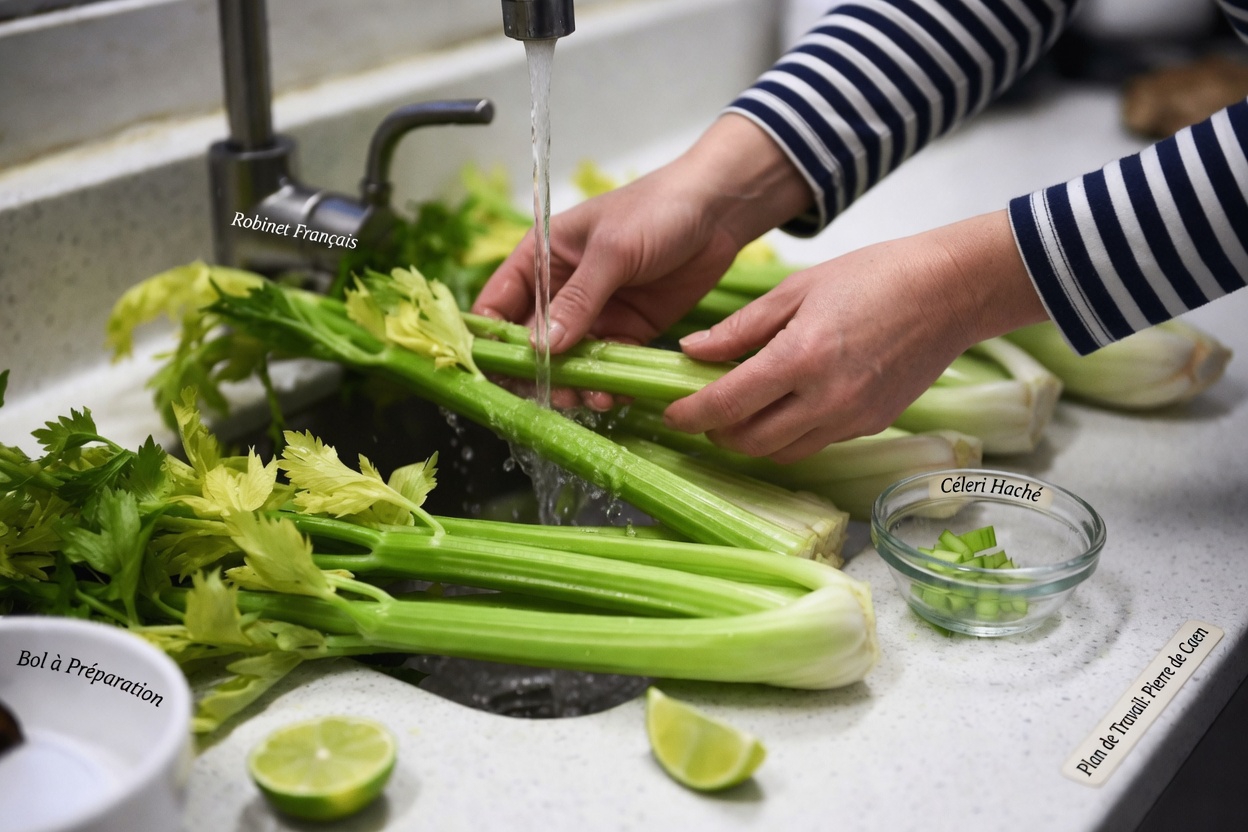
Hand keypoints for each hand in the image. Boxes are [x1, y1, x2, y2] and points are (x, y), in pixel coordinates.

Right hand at [471, 115, 811, 408]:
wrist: (718, 211)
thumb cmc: (657, 210)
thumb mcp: (612, 251)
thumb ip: (578, 300)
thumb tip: (542, 347)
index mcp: (541, 256)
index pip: (498, 301)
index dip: (491, 337)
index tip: (495, 371)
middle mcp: (560, 288)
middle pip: (531, 341)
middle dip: (537, 372)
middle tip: (552, 393)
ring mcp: (594, 312)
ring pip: (569, 360)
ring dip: (574, 382)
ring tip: (592, 396)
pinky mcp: (627, 329)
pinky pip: (608, 365)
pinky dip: (609, 382)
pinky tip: (617, 394)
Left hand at [664, 210, 1047, 462]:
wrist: (948, 292)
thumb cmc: (873, 277)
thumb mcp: (797, 289)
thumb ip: (741, 328)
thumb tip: (691, 352)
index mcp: (800, 358)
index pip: (726, 405)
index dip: (690, 414)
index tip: (670, 413)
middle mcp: (825, 399)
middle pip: (748, 441)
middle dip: (716, 432)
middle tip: (702, 410)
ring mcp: (851, 418)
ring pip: (780, 453)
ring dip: (751, 440)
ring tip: (739, 411)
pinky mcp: (870, 426)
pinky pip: (814, 444)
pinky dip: (788, 435)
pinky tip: (784, 407)